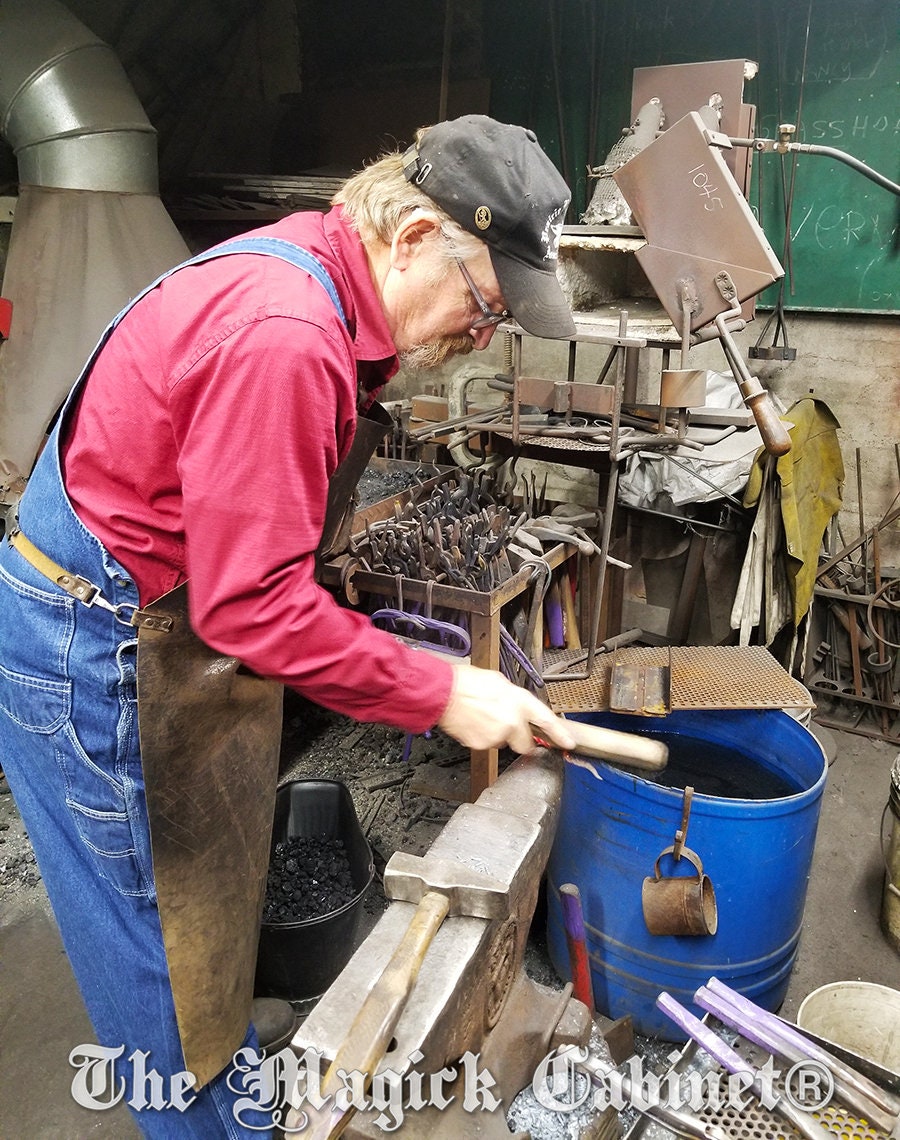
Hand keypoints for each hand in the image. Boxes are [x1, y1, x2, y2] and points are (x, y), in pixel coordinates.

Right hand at [436, 660, 576, 753]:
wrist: (444, 693)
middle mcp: (512, 721)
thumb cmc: (467, 683)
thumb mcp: (500, 682)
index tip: (568, 743)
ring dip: (497, 734)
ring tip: (482, 718)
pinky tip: (474, 723)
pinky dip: (481, 737)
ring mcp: (497, 736)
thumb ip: (514, 698)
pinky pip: (486, 744)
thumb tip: (517, 707)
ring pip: (503, 743)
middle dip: (520, 739)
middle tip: (507, 727)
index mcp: (519, 701)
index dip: (560, 734)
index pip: (546, 720)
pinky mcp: (481, 745)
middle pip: (525, 743)